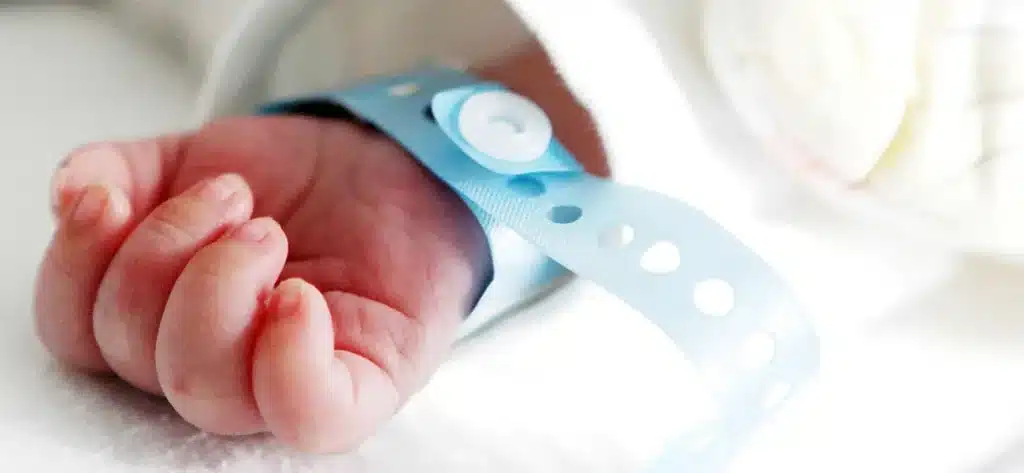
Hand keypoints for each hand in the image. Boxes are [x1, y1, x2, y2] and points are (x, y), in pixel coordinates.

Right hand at [34, 115, 488, 451]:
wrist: (397, 167)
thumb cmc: (300, 183)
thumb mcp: (196, 159)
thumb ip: (125, 172)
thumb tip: (75, 194)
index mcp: (164, 321)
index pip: (79, 332)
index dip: (75, 265)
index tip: (111, 199)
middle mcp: (217, 363)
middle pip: (137, 356)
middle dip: (165, 255)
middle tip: (231, 200)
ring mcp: (287, 381)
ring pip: (205, 389)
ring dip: (219, 287)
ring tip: (267, 230)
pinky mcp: (362, 385)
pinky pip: (309, 415)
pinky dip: (290, 358)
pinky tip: (297, 295)